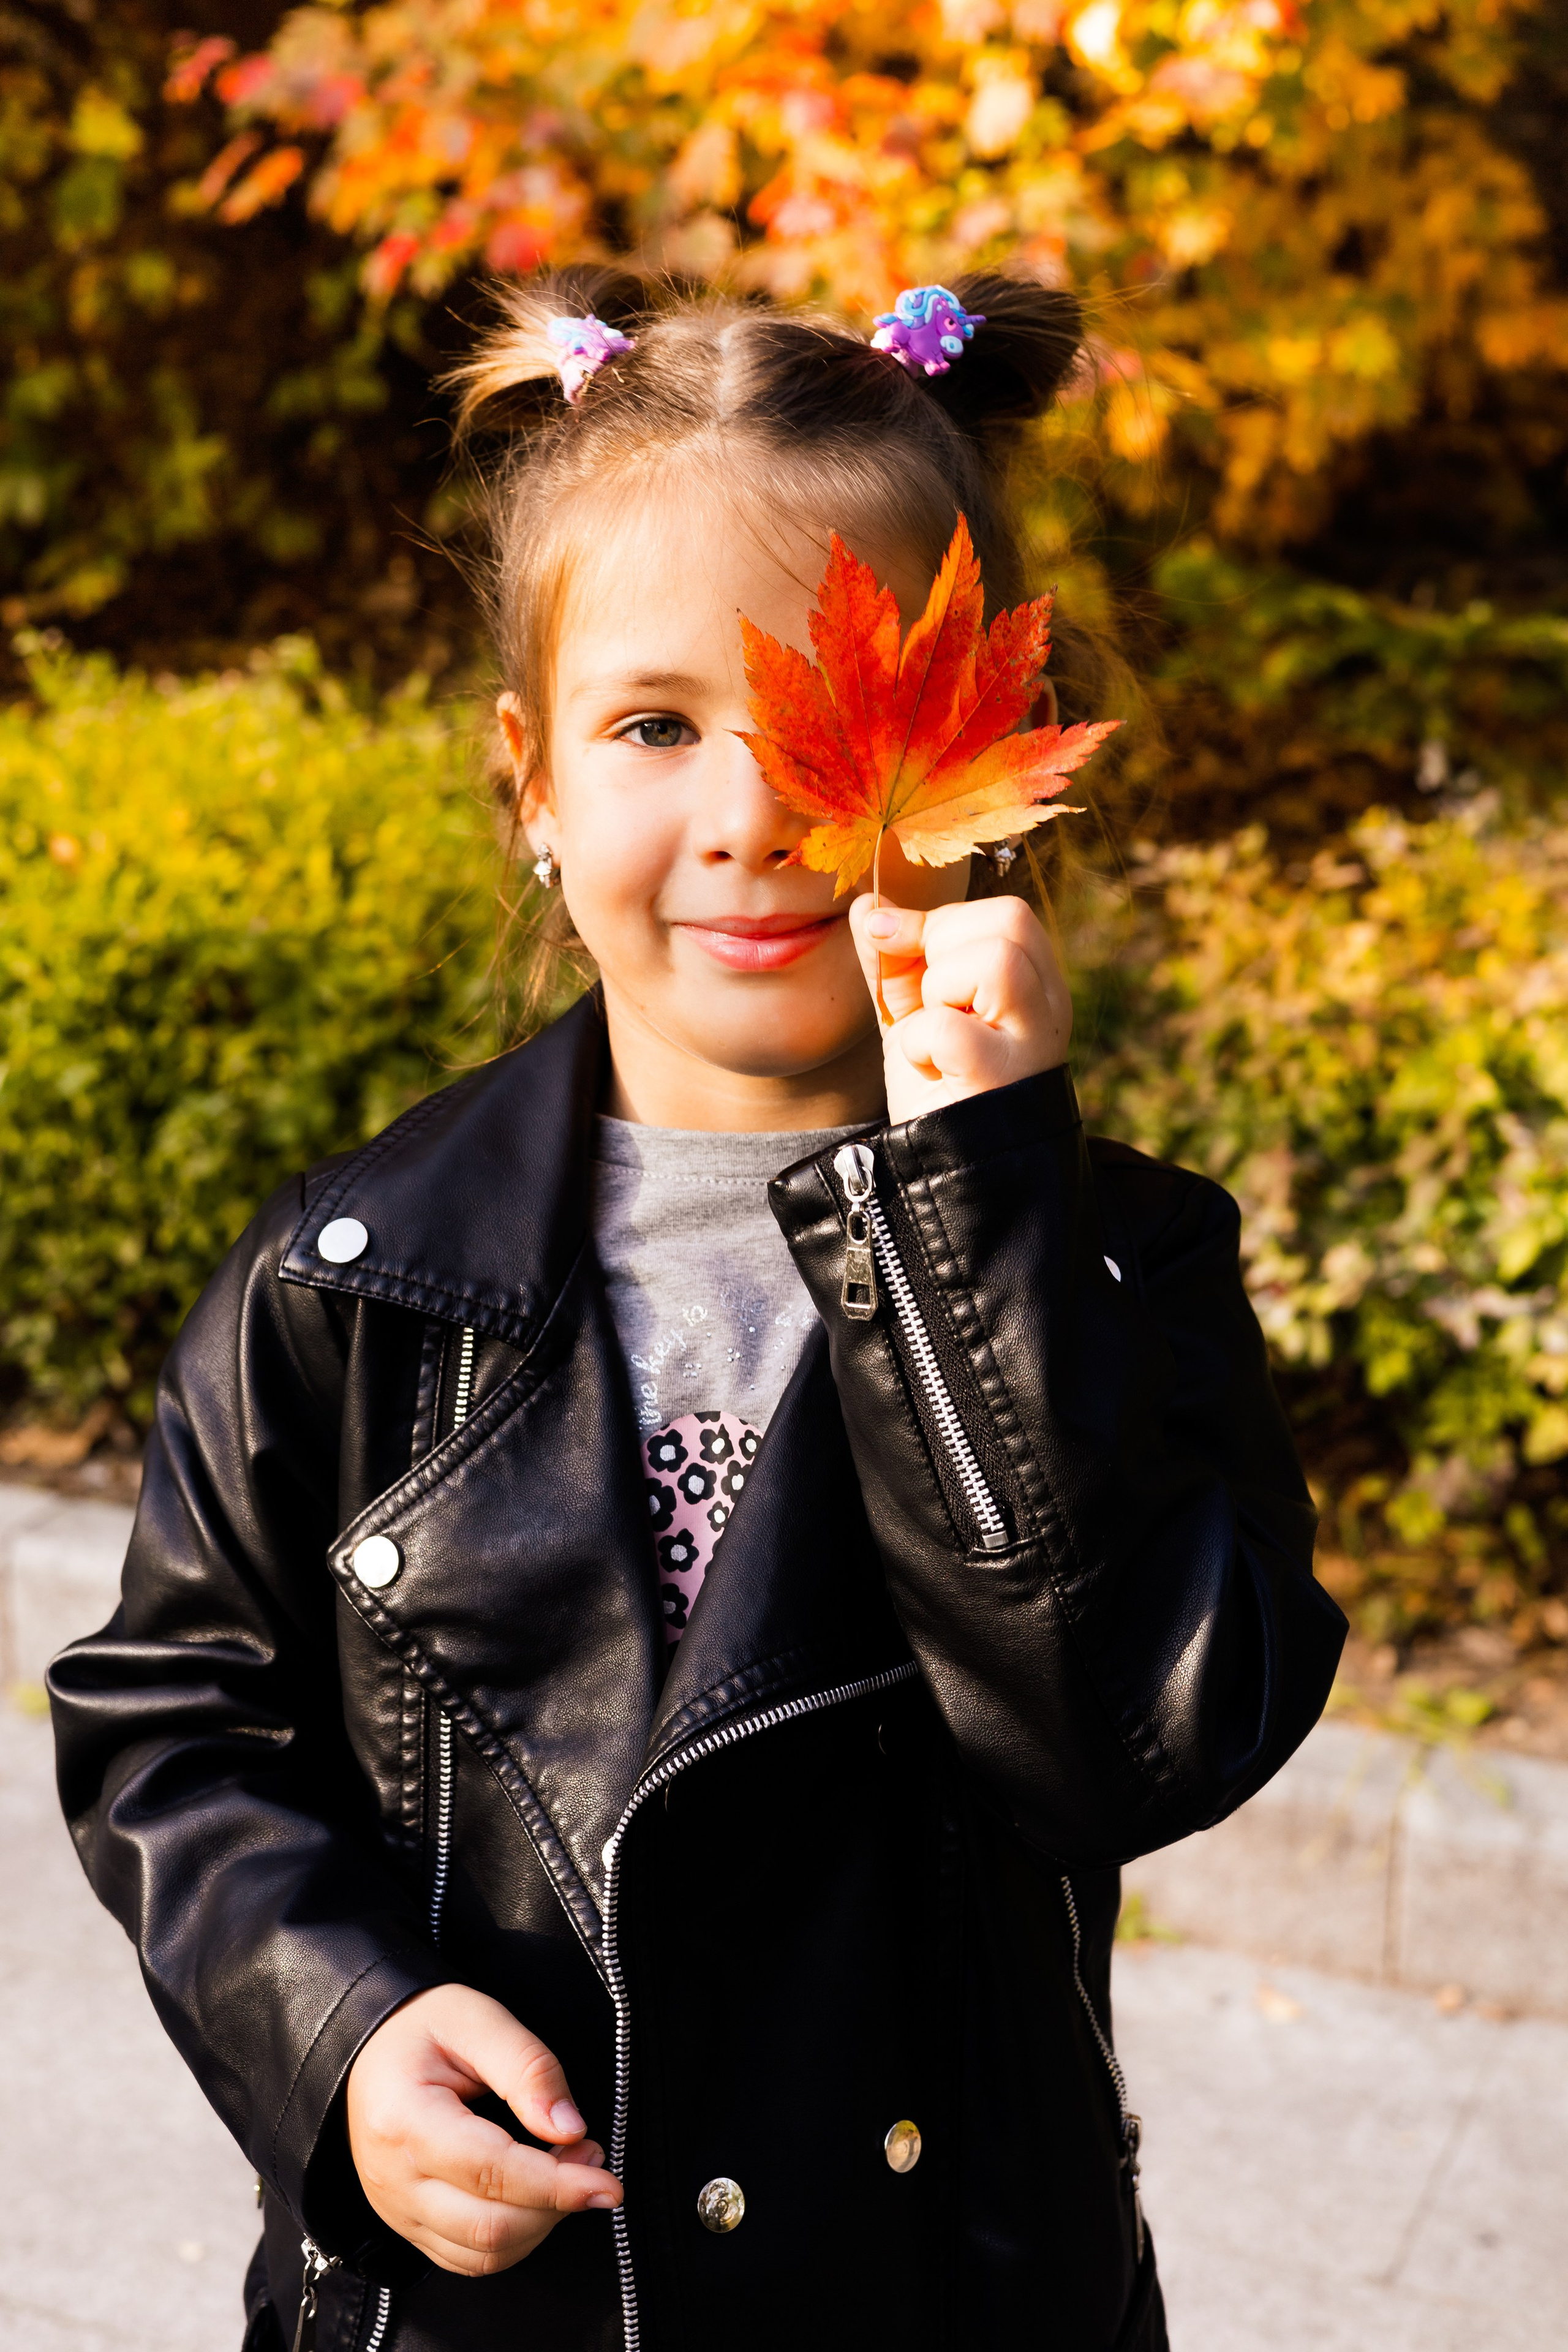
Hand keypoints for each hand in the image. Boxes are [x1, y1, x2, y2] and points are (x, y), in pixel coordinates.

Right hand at [345, 1984, 620, 2274]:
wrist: (369, 2048)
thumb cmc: (422, 2028)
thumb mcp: (478, 2019)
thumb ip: (528, 2068)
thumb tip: (569, 2128)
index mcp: (404, 2121)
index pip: (491, 2172)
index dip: (558, 2185)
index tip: (607, 2182)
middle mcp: (394, 2179)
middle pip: (489, 2227)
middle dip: (556, 2204)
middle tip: (588, 2157)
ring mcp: (397, 2209)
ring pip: (482, 2253)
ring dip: (540, 2225)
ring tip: (565, 2171)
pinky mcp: (407, 2224)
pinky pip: (466, 2257)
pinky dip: (514, 2238)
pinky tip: (534, 2196)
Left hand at [849, 892, 1071, 1124]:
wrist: (946, 1172)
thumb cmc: (937, 1088)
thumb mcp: (912, 1013)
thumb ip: (893, 960)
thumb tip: (868, 904)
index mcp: (1035, 985)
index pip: (1006, 914)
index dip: (941, 921)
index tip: (900, 950)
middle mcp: (1047, 1008)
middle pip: (1010, 920)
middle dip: (943, 943)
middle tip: (927, 995)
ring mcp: (1031, 1044)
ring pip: (996, 960)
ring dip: (939, 988)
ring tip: (934, 1033)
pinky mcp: (1002, 1079)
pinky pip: (949, 1028)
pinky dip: (919, 1042)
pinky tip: (927, 1067)